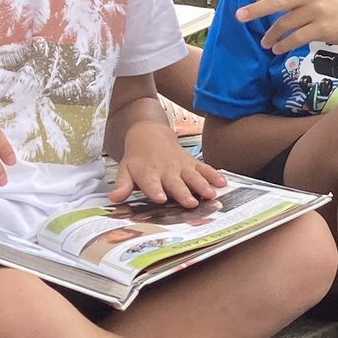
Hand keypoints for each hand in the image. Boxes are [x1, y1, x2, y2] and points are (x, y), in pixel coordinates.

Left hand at [111, 120, 228, 207]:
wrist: (149, 135)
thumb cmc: (137, 159)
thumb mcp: (125, 170)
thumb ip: (122, 185)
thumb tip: (114, 199)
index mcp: (148, 174)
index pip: (151, 183)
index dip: (155, 191)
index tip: (160, 198)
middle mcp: (166, 170)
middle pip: (175, 183)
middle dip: (183, 192)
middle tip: (190, 203)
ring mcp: (181, 166)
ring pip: (193, 176)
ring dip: (202, 185)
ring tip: (210, 195)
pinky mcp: (192, 163)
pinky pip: (205, 168)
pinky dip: (214, 175)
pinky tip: (223, 183)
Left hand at [240, 0, 337, 55]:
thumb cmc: (336, 9)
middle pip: (277, 3)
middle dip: (256, 10)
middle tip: (239, 16)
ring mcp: (317, 11)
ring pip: (285, 24)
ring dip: (272, 36)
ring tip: (265, 43)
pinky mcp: (322, 28)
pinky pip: (296, 38)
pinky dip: (284, 45)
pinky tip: (278, 49)